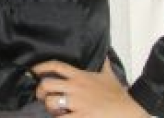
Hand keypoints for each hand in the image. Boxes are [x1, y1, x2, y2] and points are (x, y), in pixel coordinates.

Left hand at [32, 59, 149, 117]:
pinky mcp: (82, 116)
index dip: (41, 66)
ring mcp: (78, 102)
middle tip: (42, 97)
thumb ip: (104, 64)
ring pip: (50, 102)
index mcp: (80, 76)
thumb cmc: (118, 94)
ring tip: (53, 110)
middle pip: (47, 84)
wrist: (129, 109)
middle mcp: (76, 87)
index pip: (56, 66)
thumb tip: (105, 53)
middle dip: (41, 91)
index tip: (34, 70)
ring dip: (48, 107)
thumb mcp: (109, 75)